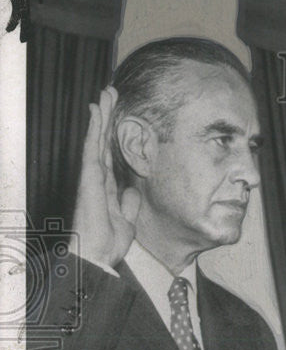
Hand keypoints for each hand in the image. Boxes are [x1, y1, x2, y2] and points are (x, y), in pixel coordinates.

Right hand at [72, 86, 140, 268]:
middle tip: (111, 93)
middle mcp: (97, 177)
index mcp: (106, 186)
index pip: (110, 153)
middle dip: (107, 117)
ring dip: (101, 115)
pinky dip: (94, 129)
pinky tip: (96, 112)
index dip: (112, 134)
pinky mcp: (89, 177)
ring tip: (105, 93)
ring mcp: (91, 176)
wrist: (98, 256)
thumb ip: (129, 205)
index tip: (117, 115)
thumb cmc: (107, 243)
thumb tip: (133, 192)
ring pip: (96, 138)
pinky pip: (92, 147)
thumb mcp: (127, 221)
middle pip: (102, 140)